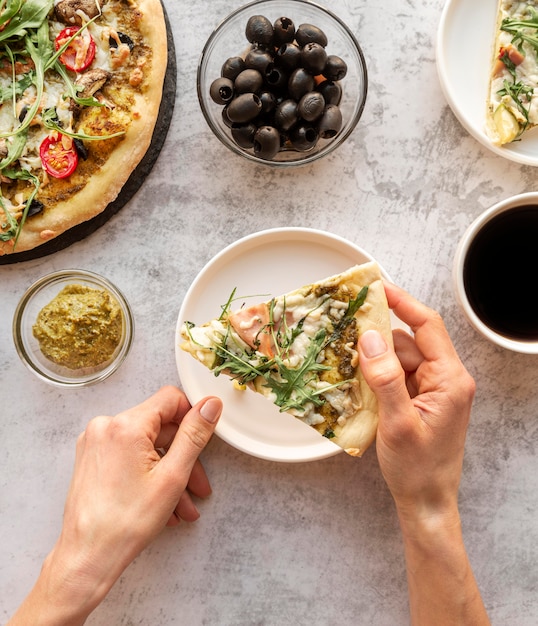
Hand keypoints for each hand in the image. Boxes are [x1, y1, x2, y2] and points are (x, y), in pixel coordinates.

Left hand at [8, 387, 221, 625]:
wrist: (87, 556)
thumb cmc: (126, 522)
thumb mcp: (173, 475)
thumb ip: (194, 434)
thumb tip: (210, 405)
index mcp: (126, 425)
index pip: (170, 399)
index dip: (192, 418)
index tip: (203, 441)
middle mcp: (105, 426)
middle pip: (160, 427)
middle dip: (183, 457)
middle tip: (198, 487)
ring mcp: (95, 442)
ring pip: (146, 445)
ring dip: (168, 472)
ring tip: (182, 506)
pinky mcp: (91, 458)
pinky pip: (129, 455)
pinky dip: (148, 473)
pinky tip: (162, 502)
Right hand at [358, 282, 475, 524]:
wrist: (425, 501)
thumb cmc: (417, 468)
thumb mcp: (398, 422)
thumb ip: (385, 378)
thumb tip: (369, 338)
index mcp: (450, 379)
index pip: (427, 326)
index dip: (402, 302)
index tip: (376, 288)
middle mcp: (445, 378)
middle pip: (408, 341)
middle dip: (377, 335)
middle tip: (346, 326)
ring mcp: (432, 389)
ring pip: (399, 357)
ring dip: (374, 356)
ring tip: (344, 356)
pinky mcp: (419, 399)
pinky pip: (396, 375)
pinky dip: (376, 373)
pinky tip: (356, 377)